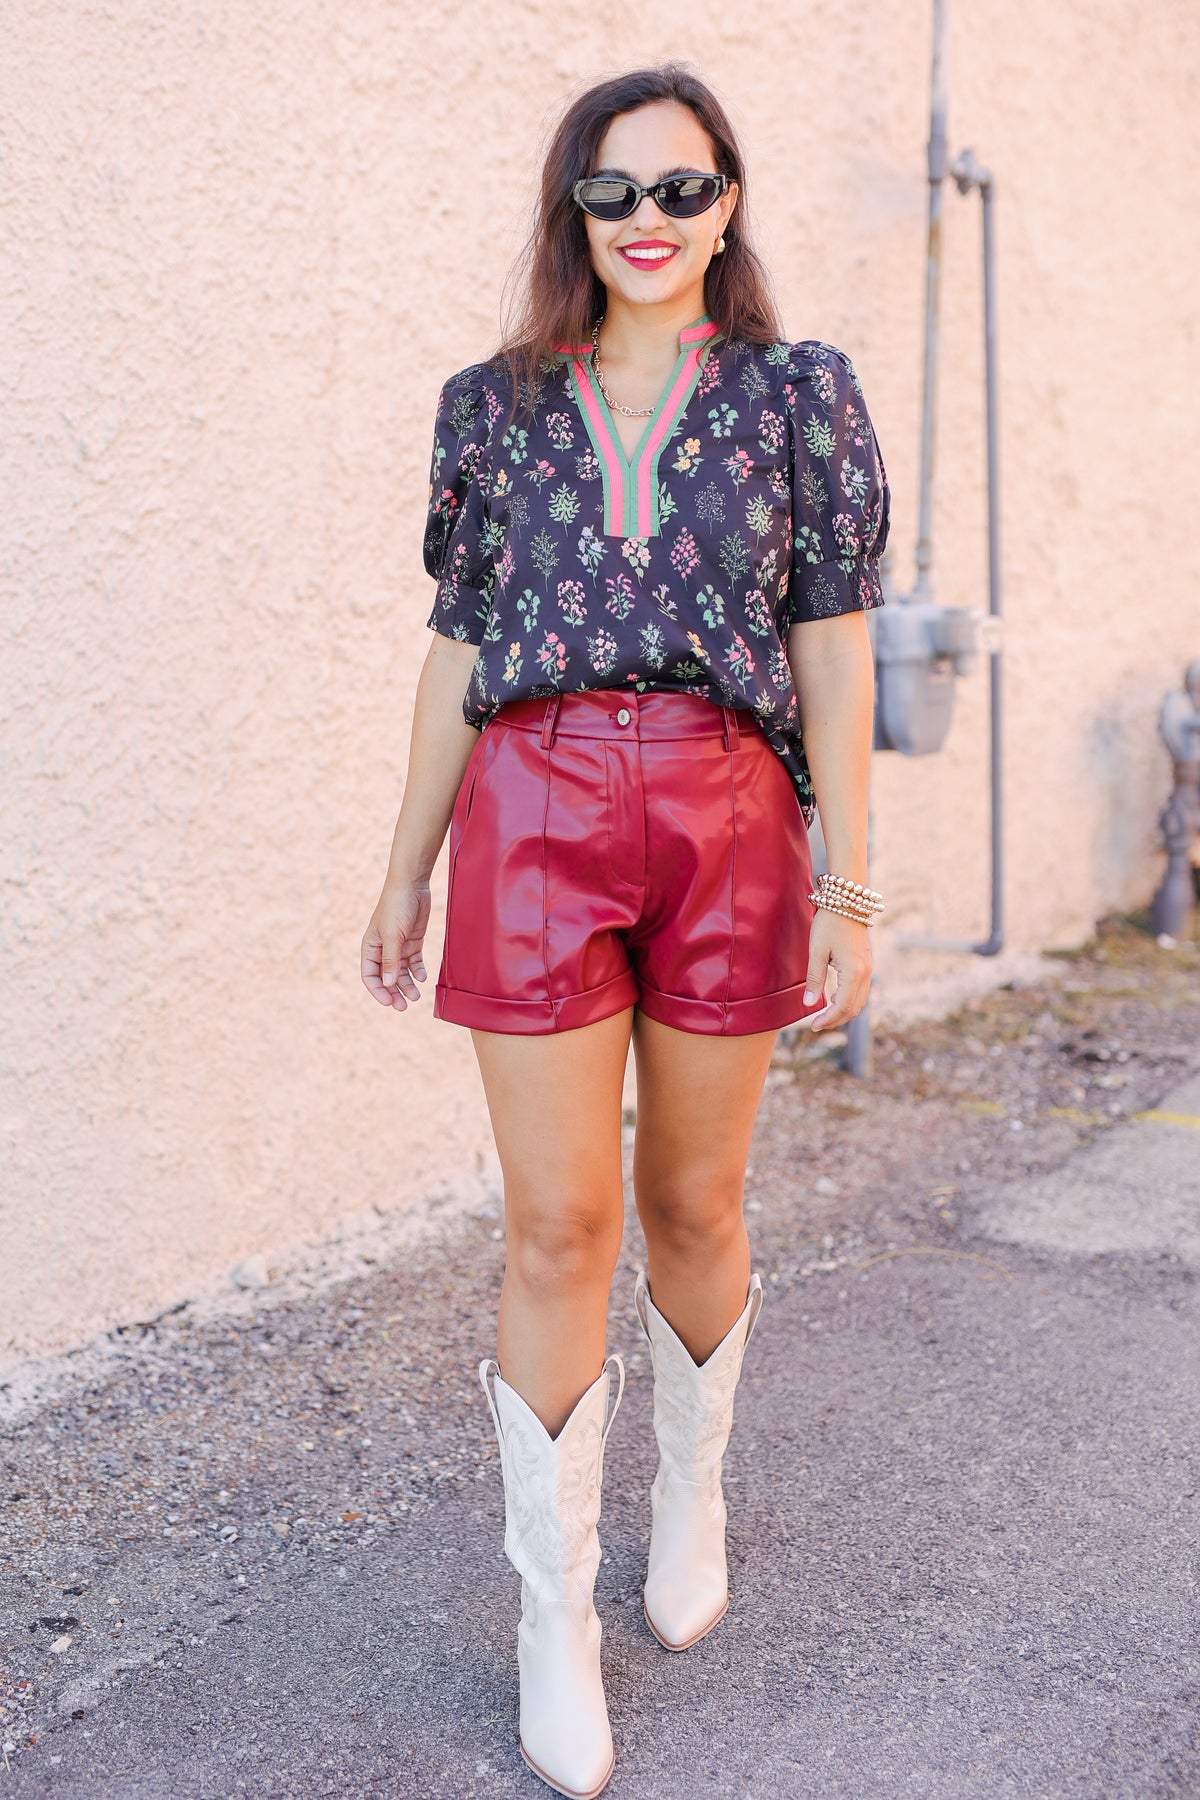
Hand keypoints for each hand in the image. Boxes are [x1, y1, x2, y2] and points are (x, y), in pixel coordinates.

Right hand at [361, 879, 431, 1010]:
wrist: (412, 885)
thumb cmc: (396, 907)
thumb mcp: (393, 935)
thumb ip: (391, 960)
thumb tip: (388, 985)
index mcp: (370, 947)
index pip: (370, 976)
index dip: (378, 991)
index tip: (389, 1002)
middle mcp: (382, 949)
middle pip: (386, 978)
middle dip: (394, 993)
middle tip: (404, 1007)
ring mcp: (398, 946)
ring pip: (401, 973)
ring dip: (407, 985)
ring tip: (416, 996)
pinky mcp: (412, 942)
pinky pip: (413, 962)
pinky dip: (417, 971)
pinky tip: (423, 977)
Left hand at [803, 909, 871, 1031]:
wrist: (848, 901)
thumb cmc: (829, 923)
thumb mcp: (816, 951)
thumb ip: (814, 979)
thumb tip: (809, 1004)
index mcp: (853, 972)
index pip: (842, 1007)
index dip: (828, 1020)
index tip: (813, 1025)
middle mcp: (865, 973)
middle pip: (853, 1008)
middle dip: (836, 1020)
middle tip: (816, 1024)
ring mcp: (868, 968)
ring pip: (859, 1001)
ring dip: (843, 1011)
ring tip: (824, 1014)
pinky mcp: (866, 964)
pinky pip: (861, 990)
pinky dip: (849, 1000)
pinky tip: (833, 997)